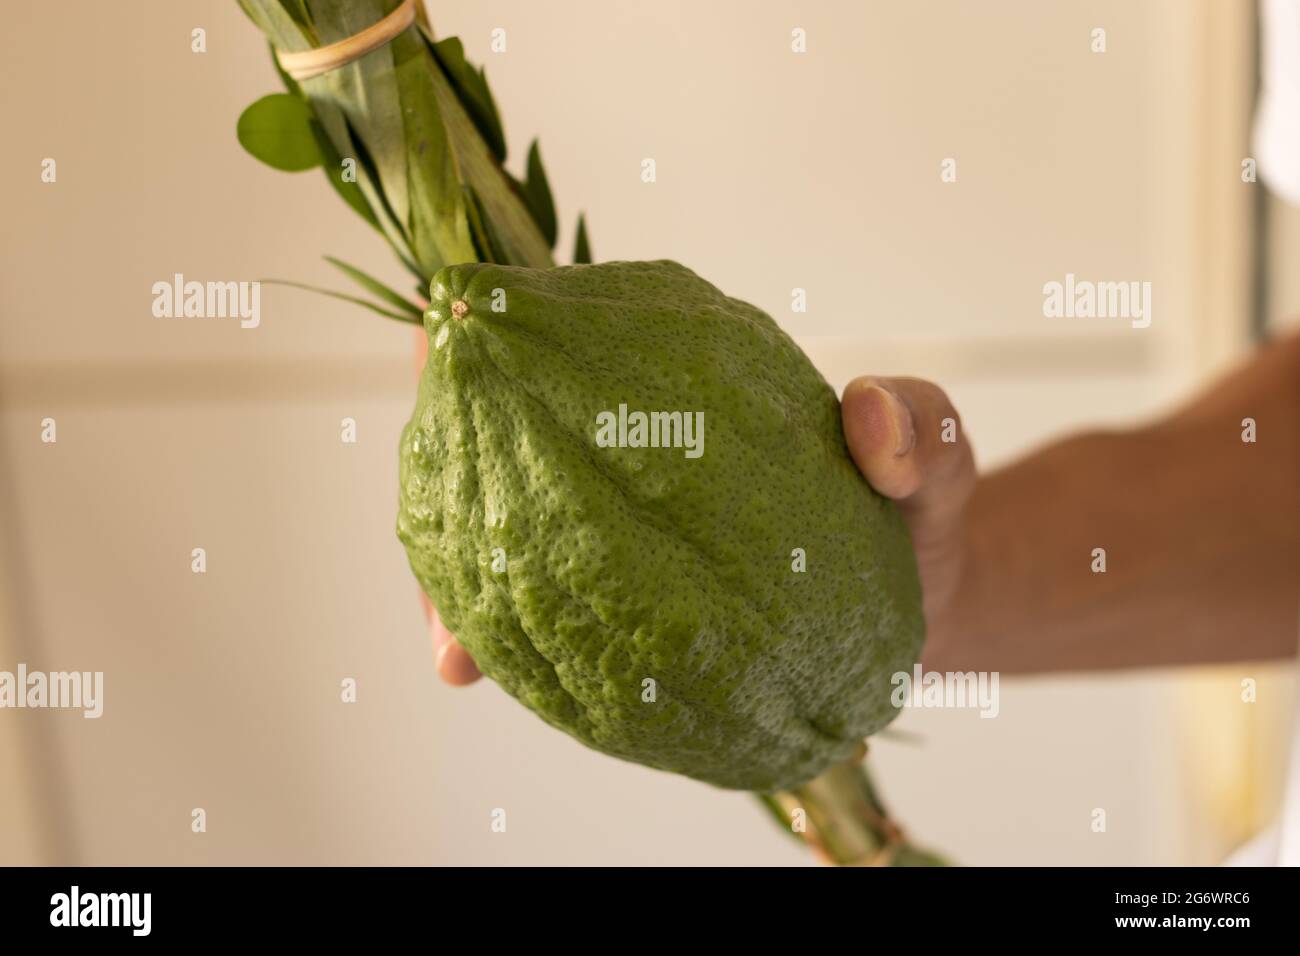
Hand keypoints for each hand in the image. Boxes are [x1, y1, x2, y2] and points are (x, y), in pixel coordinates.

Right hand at [422, 373, 975, 685]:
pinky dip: (510, 629)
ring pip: (508, 528)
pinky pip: (553, 601)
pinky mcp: (626, 590)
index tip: (439, 339)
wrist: (926, 605)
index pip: (569, 336)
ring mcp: (622, 520)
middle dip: (449, 476)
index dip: (489, 329)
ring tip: (456, 651)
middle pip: (506, 438)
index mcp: (687, 377)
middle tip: (437, 526)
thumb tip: (867, 419)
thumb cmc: (919, 516)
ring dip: (459, 579)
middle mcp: (634, 440)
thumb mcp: (941, 462)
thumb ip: (926, 428)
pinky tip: (486, 669)